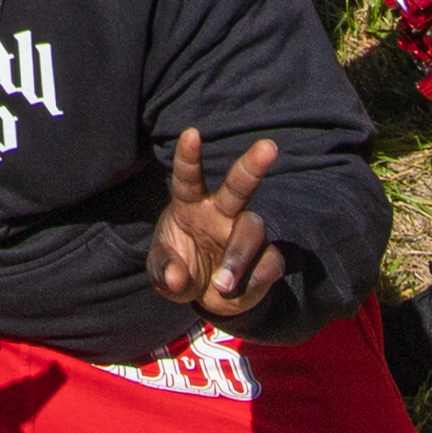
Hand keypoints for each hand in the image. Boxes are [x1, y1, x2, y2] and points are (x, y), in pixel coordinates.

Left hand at [140, 127, 289, 321]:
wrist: (207, 298)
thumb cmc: (179, 270)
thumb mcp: (162, 274)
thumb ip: (165, 272)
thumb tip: (176, 278)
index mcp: (191, 206)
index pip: (189, 177)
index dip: (189, 156)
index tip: (192, 133)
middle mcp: (222, 213)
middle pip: (239, 185)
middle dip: (253, 165)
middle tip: (268, 147)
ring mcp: (245, 234)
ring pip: (253, 228)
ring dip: (238, 255)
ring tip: (222, 284)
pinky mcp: (266, 259)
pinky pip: (269, 263)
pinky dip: (254, 280)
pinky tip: (238, 292)